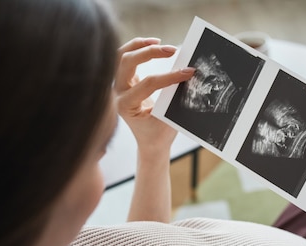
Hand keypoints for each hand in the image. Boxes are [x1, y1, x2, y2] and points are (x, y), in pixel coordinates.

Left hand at [114, 37, 194, 154]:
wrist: (150, 143)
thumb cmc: (159, 134)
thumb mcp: (169, 119)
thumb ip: (175, 97)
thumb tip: (186, 75)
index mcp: (126, 106)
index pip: (148, 83)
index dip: (170, 76)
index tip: (188, 72)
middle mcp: (117, 93)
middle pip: (127, 62)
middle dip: (150, 53)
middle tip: (172, 51)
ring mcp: (118, 86)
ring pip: (121, 56)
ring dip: (139, 45)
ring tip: (158, 42)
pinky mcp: (124, 81)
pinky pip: (126, 58)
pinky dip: (138, 48)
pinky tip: (152, 44)